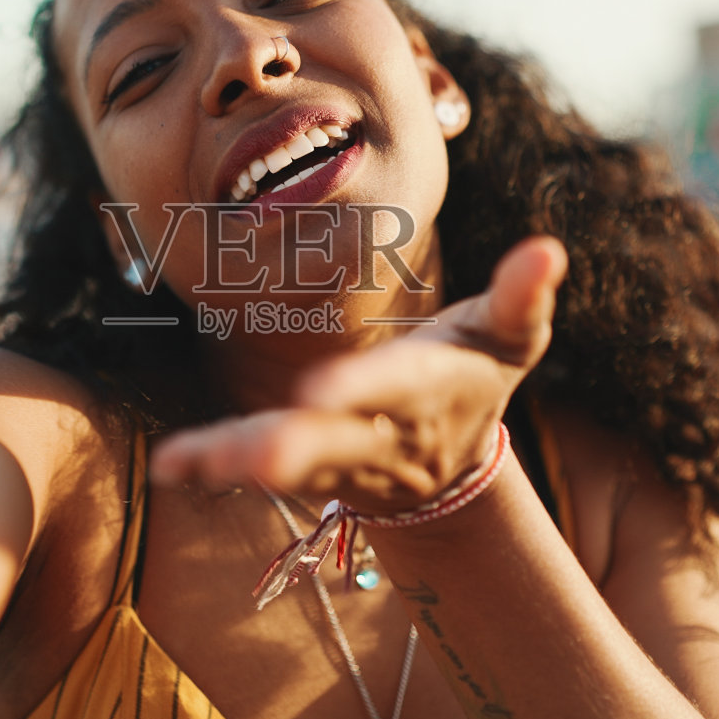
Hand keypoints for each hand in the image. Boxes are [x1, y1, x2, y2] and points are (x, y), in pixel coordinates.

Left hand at [149, 236, 567, 513]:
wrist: (452, 469)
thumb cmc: (474, 375)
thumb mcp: (509, 338)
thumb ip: (523, 296)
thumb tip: (549, 249)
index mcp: (427, 393)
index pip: (395, 388)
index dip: (362, 388)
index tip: (321, 390)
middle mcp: (379, 436)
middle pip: (336, 445)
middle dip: (295, 449)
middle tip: (256, 457)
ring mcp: (339, 461)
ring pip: (286, 463)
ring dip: (239, 461)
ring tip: (191, 461)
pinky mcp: (304, 469)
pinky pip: (253, 466)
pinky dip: (211, 465)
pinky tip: (169, 463)